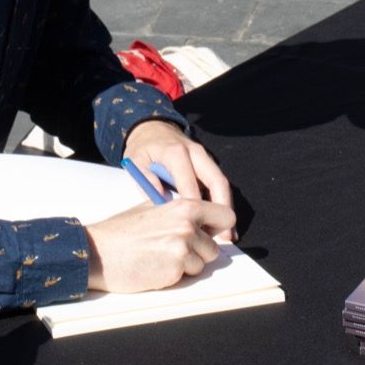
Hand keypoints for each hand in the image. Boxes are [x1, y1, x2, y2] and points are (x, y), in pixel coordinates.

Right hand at [84, 197, 235, 291]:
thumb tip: (200, 218)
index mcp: (185, 207)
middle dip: (198, 252)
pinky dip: (174, 275)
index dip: (217, 228)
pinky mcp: (174, 270)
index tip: (208, 234)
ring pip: (201, 265)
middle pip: (214, 248)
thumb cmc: (120, 232)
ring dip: (186, 266)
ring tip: (159, 257)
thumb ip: (178, 210)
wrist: (96, 252)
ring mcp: (182, 249)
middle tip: (170, 250)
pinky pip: (186, 277)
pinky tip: (154, 266)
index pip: (226, 216)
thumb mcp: (150, 208)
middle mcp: (187, 226)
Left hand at [123, 120, 235, 241]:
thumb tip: (161, 202)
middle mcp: (196, 153)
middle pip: (217, 181)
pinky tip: (224, 224)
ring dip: (226, 208)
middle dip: (222, 208)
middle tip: (224, 235)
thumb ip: (146, 181)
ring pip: (222, 183)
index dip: (196, 206)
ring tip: (229, 234)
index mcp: (176, 152)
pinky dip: (222, 203)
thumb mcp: (135, 162)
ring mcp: (205, 158)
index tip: (197, 228)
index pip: (190, 181)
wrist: (153, 129)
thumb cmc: (143, 149)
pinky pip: (219, 184)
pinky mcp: (208, 164)